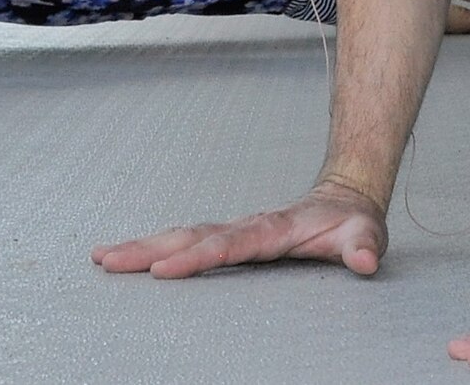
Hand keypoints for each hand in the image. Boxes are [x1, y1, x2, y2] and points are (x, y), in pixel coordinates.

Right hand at [91, 180, 388, 277]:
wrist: (347, 199)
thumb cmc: (353, 223)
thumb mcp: (367, 235)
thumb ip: (364, 247)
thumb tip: (367, 261)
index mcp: (274, 230)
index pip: (230, 245)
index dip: (198, 258)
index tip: (162, 270)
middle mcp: (248, 227)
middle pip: (193, 237)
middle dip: (149, 249)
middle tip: (107, 259)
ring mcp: (235, 231)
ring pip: (184, 237)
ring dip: (143, 246)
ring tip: (102, 256)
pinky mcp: (228, 237)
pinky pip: (187, 241)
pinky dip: (155, 247)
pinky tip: (126, 256)